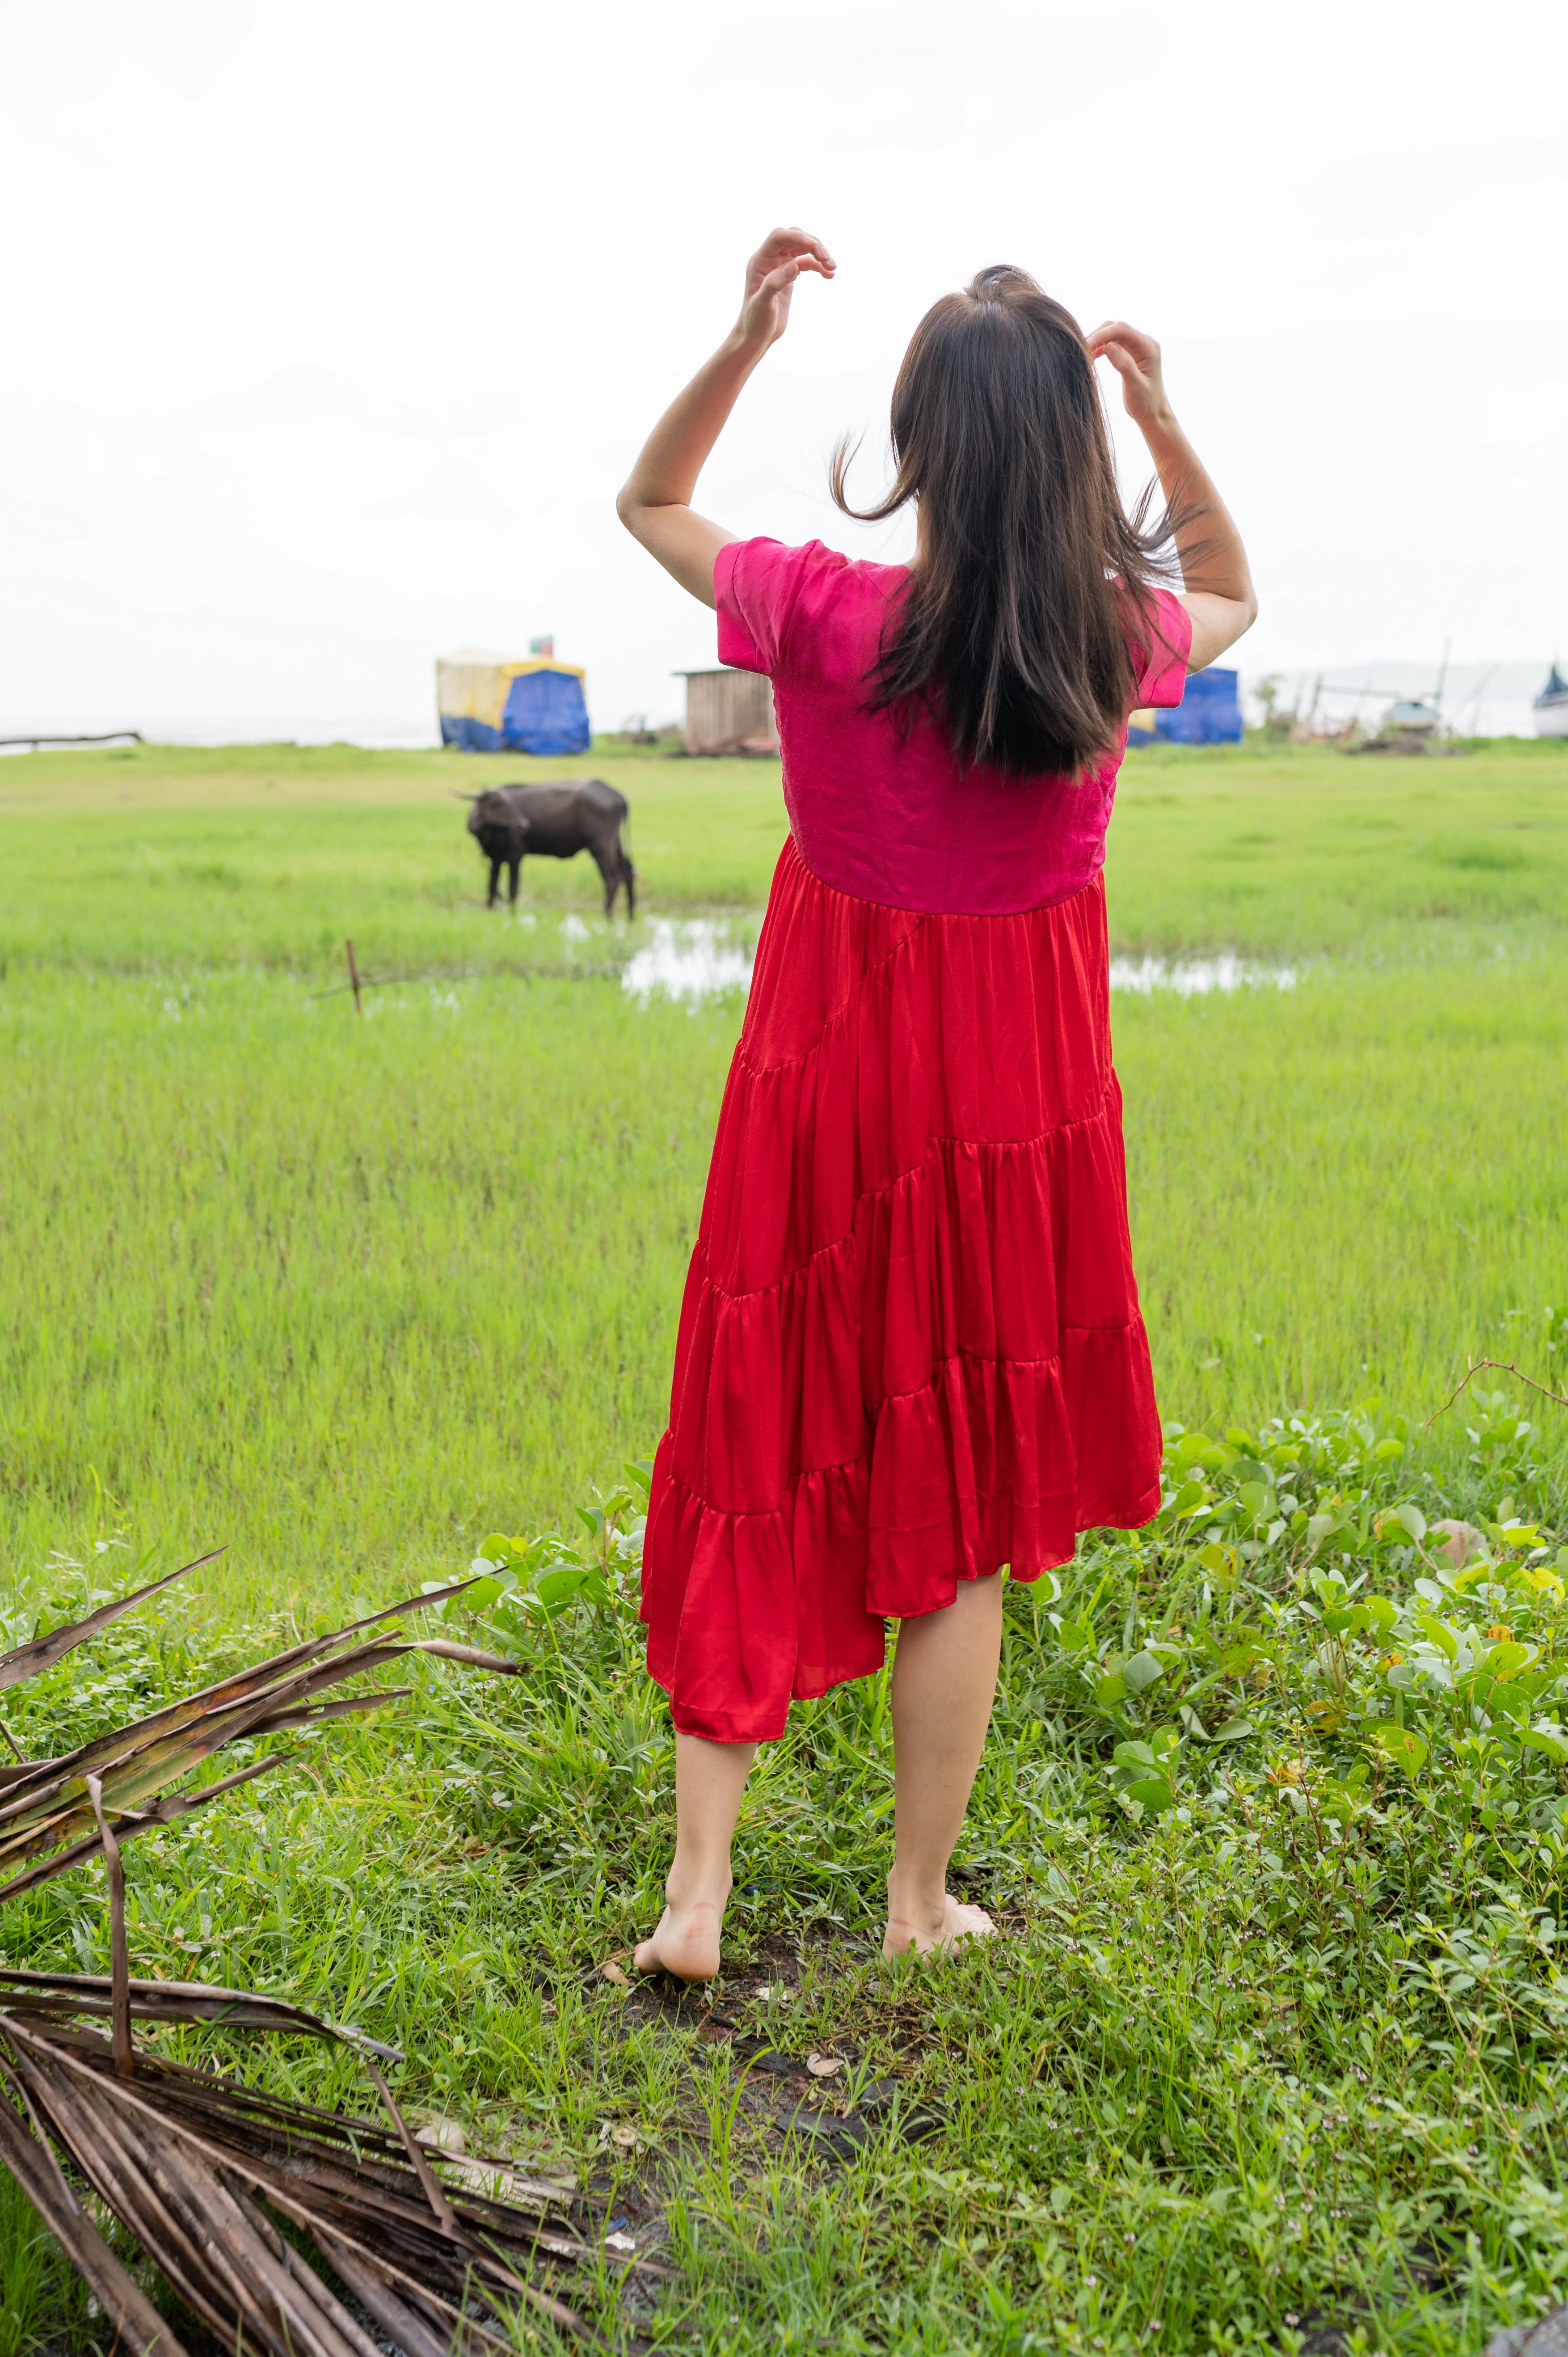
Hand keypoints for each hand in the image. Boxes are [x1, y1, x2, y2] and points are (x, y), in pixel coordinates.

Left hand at [735, 227, 834, 351]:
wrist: (756, 336)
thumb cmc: (755, 322)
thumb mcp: (762, 304)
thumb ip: (774, 283)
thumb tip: (793, 264)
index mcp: (760, 261)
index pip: (778, 237)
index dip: (796, 236)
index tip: (814, 245)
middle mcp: (770, 259)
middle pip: (794, 239)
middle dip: (812, 245)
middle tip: (827, 260)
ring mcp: (780, 267)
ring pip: (803, 249)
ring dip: (819, 255)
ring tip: (833, 267)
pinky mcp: (789, 276)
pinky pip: (806, 264)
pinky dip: (819, 267)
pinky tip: (829, 275)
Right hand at [1086, 321, 1171, 431]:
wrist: (1153, 413)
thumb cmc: (1147, 403)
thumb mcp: (1135, 387)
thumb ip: (1124, 365)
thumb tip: (1109, 346)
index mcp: (1148, 347)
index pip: (1122, 330)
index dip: (1102, 334)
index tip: (1085, 346)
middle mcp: (1144, 342)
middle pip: (1116, 328)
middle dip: (1098, 336)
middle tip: (1081, 352)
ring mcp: (1137, 347)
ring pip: (1112, 334)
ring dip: (1097, 342)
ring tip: (1084, 356)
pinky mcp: (1130, 353)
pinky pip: (1112, 343)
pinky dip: (1100, 348)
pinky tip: (1091, 358)